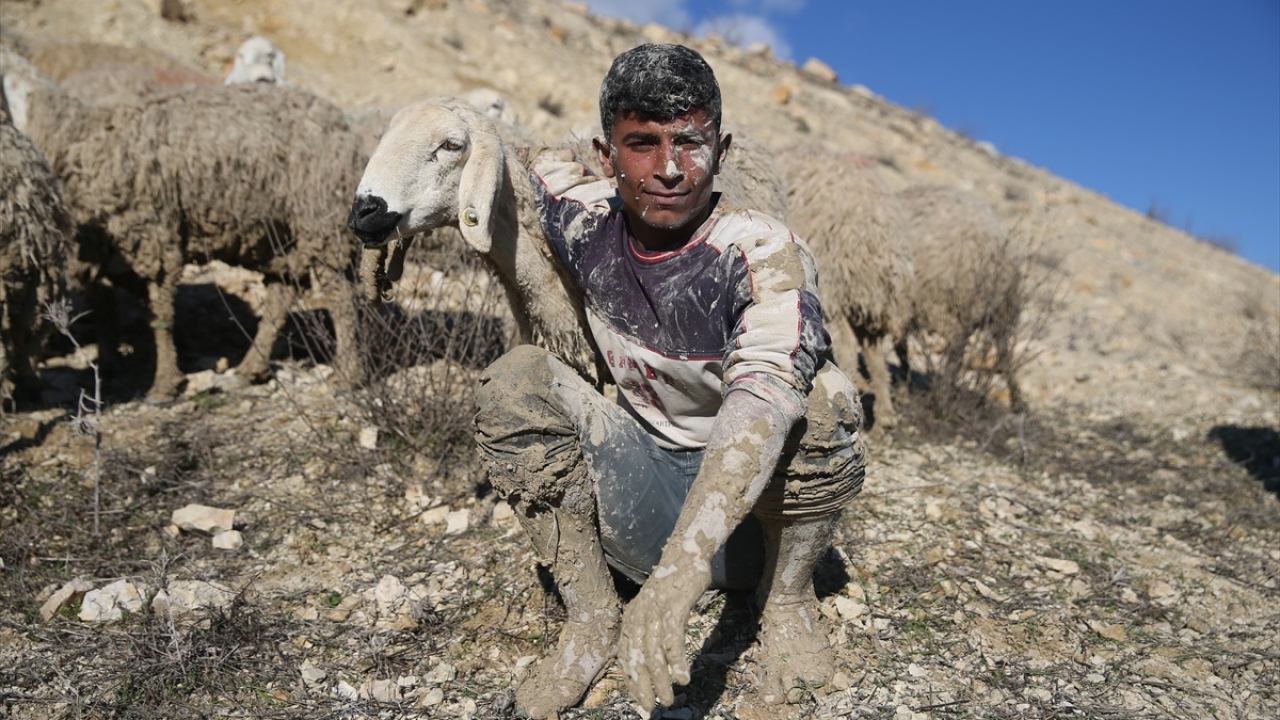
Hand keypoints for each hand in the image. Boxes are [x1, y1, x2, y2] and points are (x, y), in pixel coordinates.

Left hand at [617, 565, 707, 710]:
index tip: (639, 699)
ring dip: (661, 681)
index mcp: (631, 618)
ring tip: (669, 699)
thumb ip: (649, 627)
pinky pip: (672, 641)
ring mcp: (655, 613)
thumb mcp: (653, 606)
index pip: (625, 657)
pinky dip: (677, 662)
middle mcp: (638, 617)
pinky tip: (683, 678)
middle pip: (636, 660)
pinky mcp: (673, 608)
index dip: (630, 680)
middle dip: (642, 688)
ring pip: (653, 655)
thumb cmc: (672, 583)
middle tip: (651, 707)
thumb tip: (651, 654)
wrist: (685, 554)